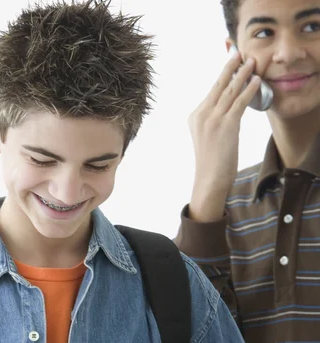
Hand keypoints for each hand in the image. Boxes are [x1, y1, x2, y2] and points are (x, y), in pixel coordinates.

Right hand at [188, 51, 261, 221]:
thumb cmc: (211, 163)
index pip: (212, 91)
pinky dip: (249, 90)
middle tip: (239, 53)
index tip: (231, 62)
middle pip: (219, 85)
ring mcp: (213, 119)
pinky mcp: (225, 125)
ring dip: (243, 74)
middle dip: (231, 67)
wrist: (209, 180)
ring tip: (252, 62)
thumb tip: (229, 110)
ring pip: (230, 91)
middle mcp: (201, 114)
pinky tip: (256, 81)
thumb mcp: (208, 138)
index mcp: (195, 116)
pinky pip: (239, 102)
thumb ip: (214, 121)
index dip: (223, 75)